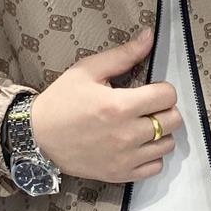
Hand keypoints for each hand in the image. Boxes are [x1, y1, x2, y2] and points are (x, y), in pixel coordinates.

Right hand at [30, 29, 182, 182]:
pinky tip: (139, 145)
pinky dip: (152, 155)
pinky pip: (156, 167)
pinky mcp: (120, 174)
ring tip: (144, 125)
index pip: (167, 96)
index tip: (150, 90)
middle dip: (165, 109)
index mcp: (120, 105)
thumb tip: (150, 36)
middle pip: (173, 121)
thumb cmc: (62, 100)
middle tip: (149, 107)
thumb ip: (123, 55)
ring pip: (168, 145)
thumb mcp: (88, 70)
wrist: (37, 136)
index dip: (162, 89)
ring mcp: (125, 158)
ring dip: (161, 133)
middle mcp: (127, 134)